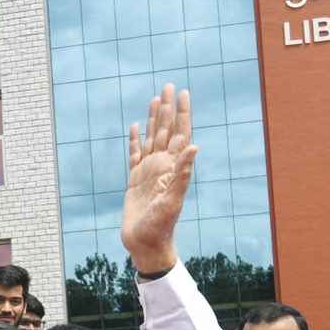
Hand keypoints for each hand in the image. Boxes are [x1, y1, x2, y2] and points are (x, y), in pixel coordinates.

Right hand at [121, 85, 197, 271]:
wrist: (146, 244)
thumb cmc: (161, 226)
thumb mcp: (173, 201)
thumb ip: (183, 174)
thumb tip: (194, 146)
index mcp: (173, 167)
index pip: (179, 133)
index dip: (181, 113)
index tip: (182, 92)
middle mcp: (163, 166)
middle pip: (166, 130)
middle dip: (168, 108)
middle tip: (169, 86)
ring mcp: (149, 172)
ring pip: (151, 138)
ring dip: (153, 119)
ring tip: (155, 99)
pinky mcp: (135, 181)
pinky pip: (134, 155)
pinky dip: (135, 140)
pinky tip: (134, 127)